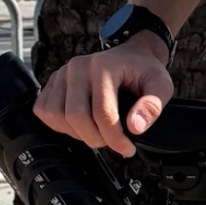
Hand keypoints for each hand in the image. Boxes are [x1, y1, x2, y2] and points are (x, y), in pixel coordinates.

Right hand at [34, 31, 172, 157]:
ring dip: (76, 133)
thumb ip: (152, 106)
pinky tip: (79, 124)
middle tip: (113, 142)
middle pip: (75, 116)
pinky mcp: (53, 82)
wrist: (131, 56)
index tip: (128, 149)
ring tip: (97, 132)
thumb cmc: (144, 70)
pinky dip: (59, 125)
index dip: (115, 139)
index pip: (102, 113)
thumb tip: (134, 127)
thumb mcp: (161, 85)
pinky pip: (44, 111)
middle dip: (96, 139)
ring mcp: (62, 73)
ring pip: (56, 116)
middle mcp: (78, 67)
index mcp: (103, 66)